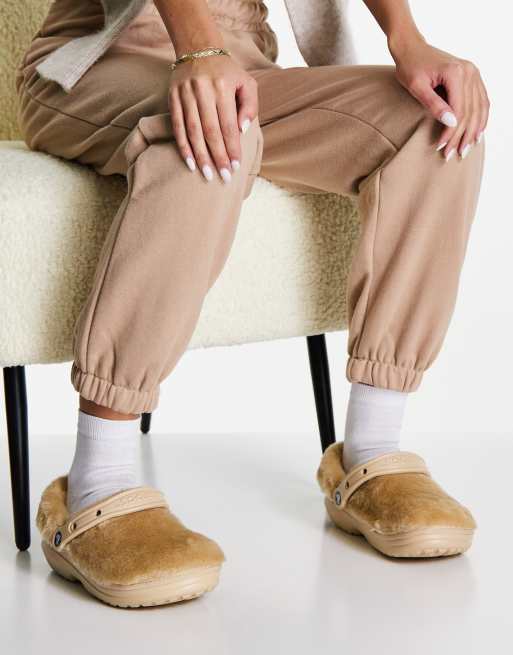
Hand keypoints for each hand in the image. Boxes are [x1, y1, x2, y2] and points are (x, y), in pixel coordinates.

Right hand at [169, 54, 258, 181]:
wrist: (197, 48)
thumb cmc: (227, 72)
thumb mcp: (246, 82)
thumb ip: (250, 106)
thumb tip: (243, 130)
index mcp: (223, 88)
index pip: (229, 125)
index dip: (232, 148)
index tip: (236, 166)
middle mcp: (203, 91)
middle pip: (211, 131)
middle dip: (218, 157)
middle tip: (224, 177)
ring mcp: (186, 95)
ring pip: (193, 131)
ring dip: (200, 156)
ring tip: (207, 175)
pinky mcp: (173, 98)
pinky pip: (177, 126)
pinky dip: (183, 146)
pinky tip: (189, 162)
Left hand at [391, 37, 489, 160]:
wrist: (412, 48)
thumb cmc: (410, 67)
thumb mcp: (416, 87)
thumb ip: (433, 104)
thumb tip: (451, 122)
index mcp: (456, 73)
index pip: (459, 110)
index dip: (451, 132)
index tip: (441, 148)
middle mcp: (469, 71)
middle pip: (470, 111)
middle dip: (462, 136)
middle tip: (454, 155)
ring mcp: (473, 72)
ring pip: (479, 107)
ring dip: (474, 130)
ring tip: (467, 148)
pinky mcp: (472, 75)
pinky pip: (482, 99)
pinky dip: (481, 117)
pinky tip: (478, 132)